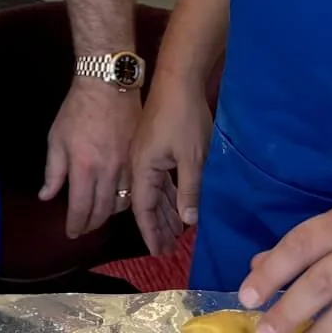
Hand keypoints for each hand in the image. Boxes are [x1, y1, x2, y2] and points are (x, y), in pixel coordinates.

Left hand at [40, 79, 142, 238]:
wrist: (108, 85)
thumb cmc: (77, 111)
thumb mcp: (56, 139)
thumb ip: (53, 172)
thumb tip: (46, 196)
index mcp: (84, 167)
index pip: (81, 208)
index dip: (76, 225)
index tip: (71, 233)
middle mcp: (108, 171)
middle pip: (103, 211)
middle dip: (92, 224)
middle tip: (84, 229)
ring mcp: (127, 166)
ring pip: (122, 203)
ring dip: (109, 213)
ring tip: (98, 215)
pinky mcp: (139, 158)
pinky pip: (134, 188)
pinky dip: (124, 198)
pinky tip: (116, 198)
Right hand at [127, 72, 211, 255]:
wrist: (176, 80)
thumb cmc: (184, 118)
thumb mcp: (192, 157)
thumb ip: (190, 190)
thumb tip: (188, 221)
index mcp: (143, 168)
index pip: (143, 208)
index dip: (151, 232)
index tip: (159, 252)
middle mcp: (139, 165)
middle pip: (146, 203)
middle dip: (157, 227)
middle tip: (168, 249)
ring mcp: (146, 155)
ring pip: (153, 192)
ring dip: (164, 213)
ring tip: (176, 234)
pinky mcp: (154, 148)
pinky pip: (159, 180)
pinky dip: (168, 196)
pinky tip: (178, 205)